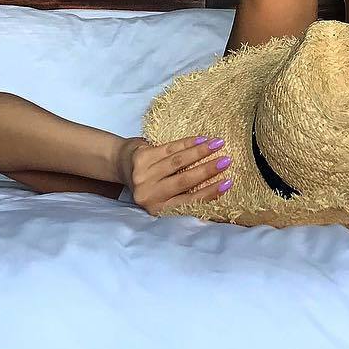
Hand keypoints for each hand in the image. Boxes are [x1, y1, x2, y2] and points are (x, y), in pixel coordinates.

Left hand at [114, 135, 231, 214]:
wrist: (120, 164)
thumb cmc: (150, 182)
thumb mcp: (164, 196)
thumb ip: (184, 195)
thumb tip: (219, 188)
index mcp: (157, 208)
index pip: (189, 201)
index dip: (210, 192)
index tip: (228, 183)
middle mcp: (148, 194)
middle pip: (184, 180)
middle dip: (208, 170)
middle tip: (227, 161)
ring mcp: (143, 175)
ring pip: (177, 162)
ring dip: (201, 152)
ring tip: (219, 144)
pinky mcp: (141, 156)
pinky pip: (170, 148)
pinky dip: (188, 143)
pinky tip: (202, 139)